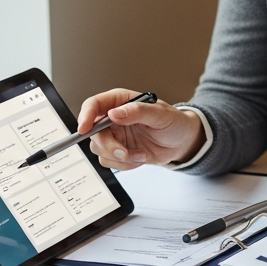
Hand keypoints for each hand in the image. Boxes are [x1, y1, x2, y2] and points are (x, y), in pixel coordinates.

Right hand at [77, 88, 205, 170]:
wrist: (182, 142)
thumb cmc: (174, 122)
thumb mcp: (160, 114)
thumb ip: (137, 112)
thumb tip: (114, 113)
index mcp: (120, 101)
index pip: (94, 105)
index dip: (85, 116)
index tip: (84, 129)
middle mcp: (113, 118)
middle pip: (93, 133)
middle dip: (108, 146)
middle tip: (125, 152)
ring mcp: (114, 135)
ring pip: (99, 149)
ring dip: (120, 157)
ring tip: (141, 154)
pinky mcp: (118, 151)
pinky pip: (109, 161)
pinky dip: (124, 164)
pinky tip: (140, 158)